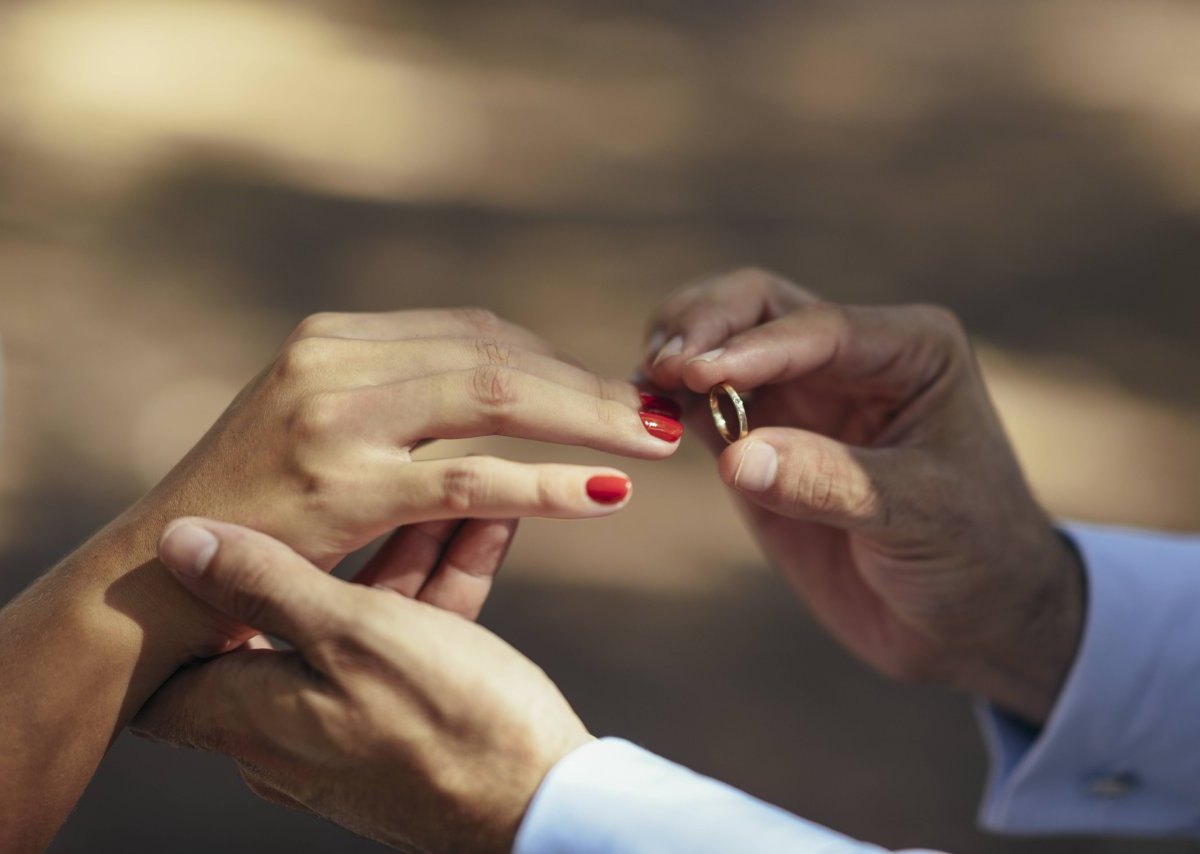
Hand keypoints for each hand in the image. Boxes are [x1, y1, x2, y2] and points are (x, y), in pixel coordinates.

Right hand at [110, 308, 682, 657]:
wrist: (154, 579)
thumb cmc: (250, 511)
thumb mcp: (317, 428)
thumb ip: (396, 398)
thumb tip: (499, 387)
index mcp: (334, 339)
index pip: (474, 331)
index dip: (556, 360)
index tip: (614, 389)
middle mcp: (333, 361)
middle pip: (497, 354)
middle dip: (589, 385)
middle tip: (663, 412)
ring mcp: (333, 419)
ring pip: (493, 400)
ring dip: (587, 421)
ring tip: (655, 443)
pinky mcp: (337, 487)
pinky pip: (468, 479)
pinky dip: (547, 484)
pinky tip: (605, 495)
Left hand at [133, 518, 589, 852]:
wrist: (545, 806)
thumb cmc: (448, 723)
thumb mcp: (354, 634)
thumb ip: (265, 584)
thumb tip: (176, 543)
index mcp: (252, 714)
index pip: (176, 658)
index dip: (185, 593)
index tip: (218, 529)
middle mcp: (287, 732)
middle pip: (287, 616)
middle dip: (335, 540)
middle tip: (369, 480)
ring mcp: (350, 731)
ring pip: (361, 621)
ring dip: (406, 553)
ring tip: (452, 489)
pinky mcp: (408, 728)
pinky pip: (408, 643)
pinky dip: (439, 589)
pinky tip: (482, 526)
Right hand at [642, 269, 1082, 723]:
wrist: (970, 620)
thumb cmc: (973, 556)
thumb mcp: (919, 516)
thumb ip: (828, 482)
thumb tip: (737, 457)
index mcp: (909, 350)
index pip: (817, 327)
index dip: (752, 347)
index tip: (696, 372)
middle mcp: (849, 358)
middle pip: (757, 306)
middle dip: (704, 326)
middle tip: (663, 365)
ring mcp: (800, 396)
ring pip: (720, 343)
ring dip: (677, 354)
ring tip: (645, 386)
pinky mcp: (760, 440)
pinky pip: (702, 405)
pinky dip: (668, 402)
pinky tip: (642, 414)